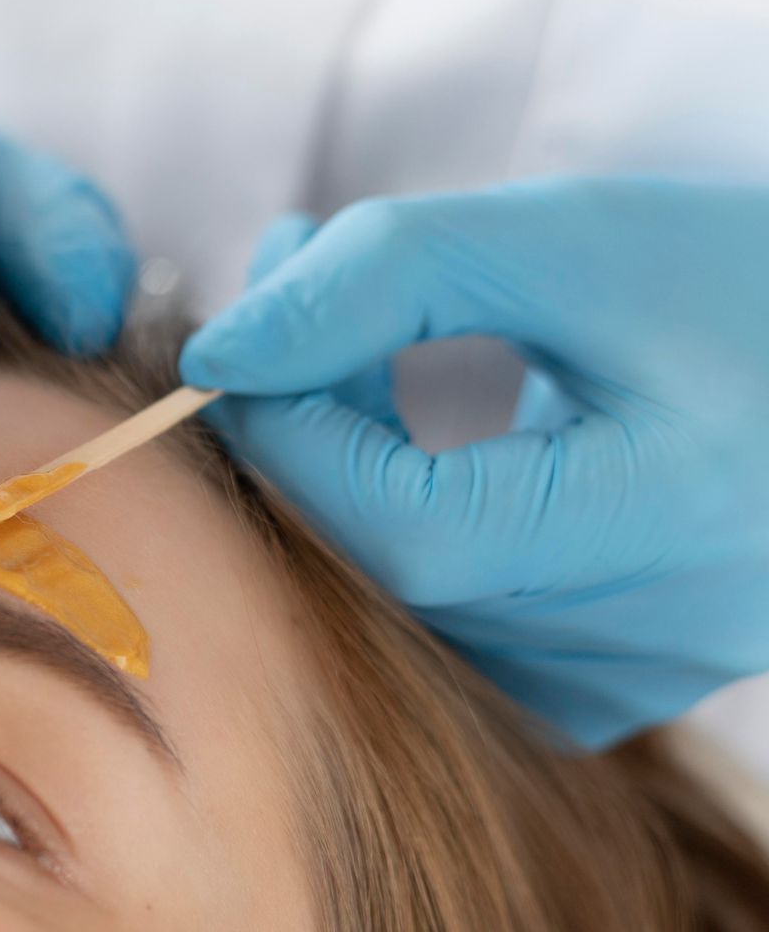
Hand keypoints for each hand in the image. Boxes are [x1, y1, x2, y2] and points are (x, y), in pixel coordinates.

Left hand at [179, 177, 768, 747]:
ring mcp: (635, 683)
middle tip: (282, 332)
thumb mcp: (567, 238)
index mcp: (686, 518)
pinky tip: (421, 438)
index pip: (414, 530)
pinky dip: (398, 531)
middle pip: (395, 579)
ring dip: (340, 483)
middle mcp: (667, 635)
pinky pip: (446, 630)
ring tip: (361, 358)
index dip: (299, 445)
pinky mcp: (609, 694)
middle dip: (303, 451)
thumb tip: (216, 359)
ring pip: (404, 610)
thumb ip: (385, 275)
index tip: (239, 353)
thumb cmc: (738, 281)